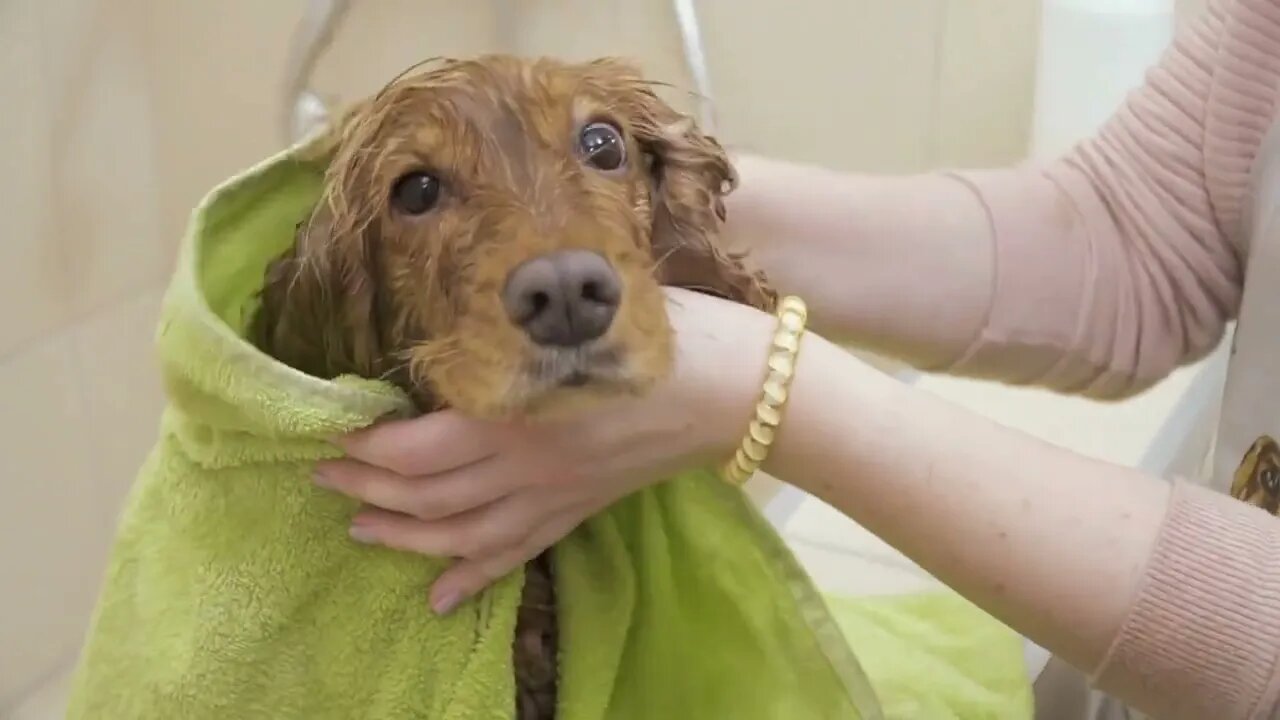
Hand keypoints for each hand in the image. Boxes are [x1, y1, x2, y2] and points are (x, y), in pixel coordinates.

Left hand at [314, 288, 773, 613]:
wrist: (737, 391)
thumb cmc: (665, 335)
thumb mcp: (581, 317)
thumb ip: (515, 327)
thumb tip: (462, 314)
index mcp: (520, 413)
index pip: (419, 447)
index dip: (367, 446)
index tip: (330, 430)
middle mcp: (526, 467)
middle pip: (428, 494)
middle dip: (367, 488)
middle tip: (322, 476)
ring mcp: (554, 496)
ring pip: (461, 536)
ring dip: (404, 537)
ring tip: (359, 528)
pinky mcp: (579, 510)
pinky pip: (516, 554)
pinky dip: (474, 579)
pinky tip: (440, 598)